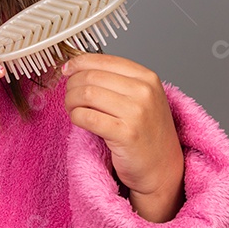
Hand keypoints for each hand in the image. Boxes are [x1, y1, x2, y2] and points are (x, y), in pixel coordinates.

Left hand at [61, 53, 184, 222]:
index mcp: (147, 77)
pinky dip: (75, 117)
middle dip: (71, 86)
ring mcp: (137, 113)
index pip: (103, 60)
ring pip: (85, 94)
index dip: (78, 63)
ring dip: (71, 102)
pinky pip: (85, 117)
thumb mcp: (138, 97)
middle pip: (90, 77)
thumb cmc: (145, 131)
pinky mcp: (126, 134)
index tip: (67, 70)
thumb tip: (75, 65)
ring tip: (74, 110)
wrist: (161, 167)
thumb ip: (113, 79)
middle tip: (70, 98)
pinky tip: (79, 121)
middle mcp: (144, 92)